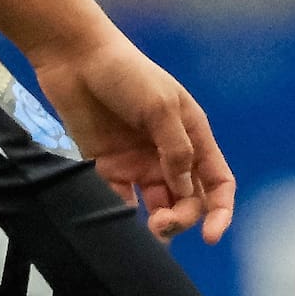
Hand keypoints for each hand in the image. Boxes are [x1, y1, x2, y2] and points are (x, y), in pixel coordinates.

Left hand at [36, 29, 235, 243]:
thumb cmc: (126, 74)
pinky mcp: (107, 169)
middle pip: (188, 201)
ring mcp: (138, 164)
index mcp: (192, 136)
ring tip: (147, 228)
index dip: (220, 210)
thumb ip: (176, 150)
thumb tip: (186, 191)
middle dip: (182, 219)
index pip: (217, 182)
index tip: (210, 236)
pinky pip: (121, 202)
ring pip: (158, 208)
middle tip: (161, 225)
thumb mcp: (160, 107)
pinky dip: (123, 215)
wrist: (74, 58)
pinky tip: (118, 220)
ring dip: (158, 224)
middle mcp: (168, 155)